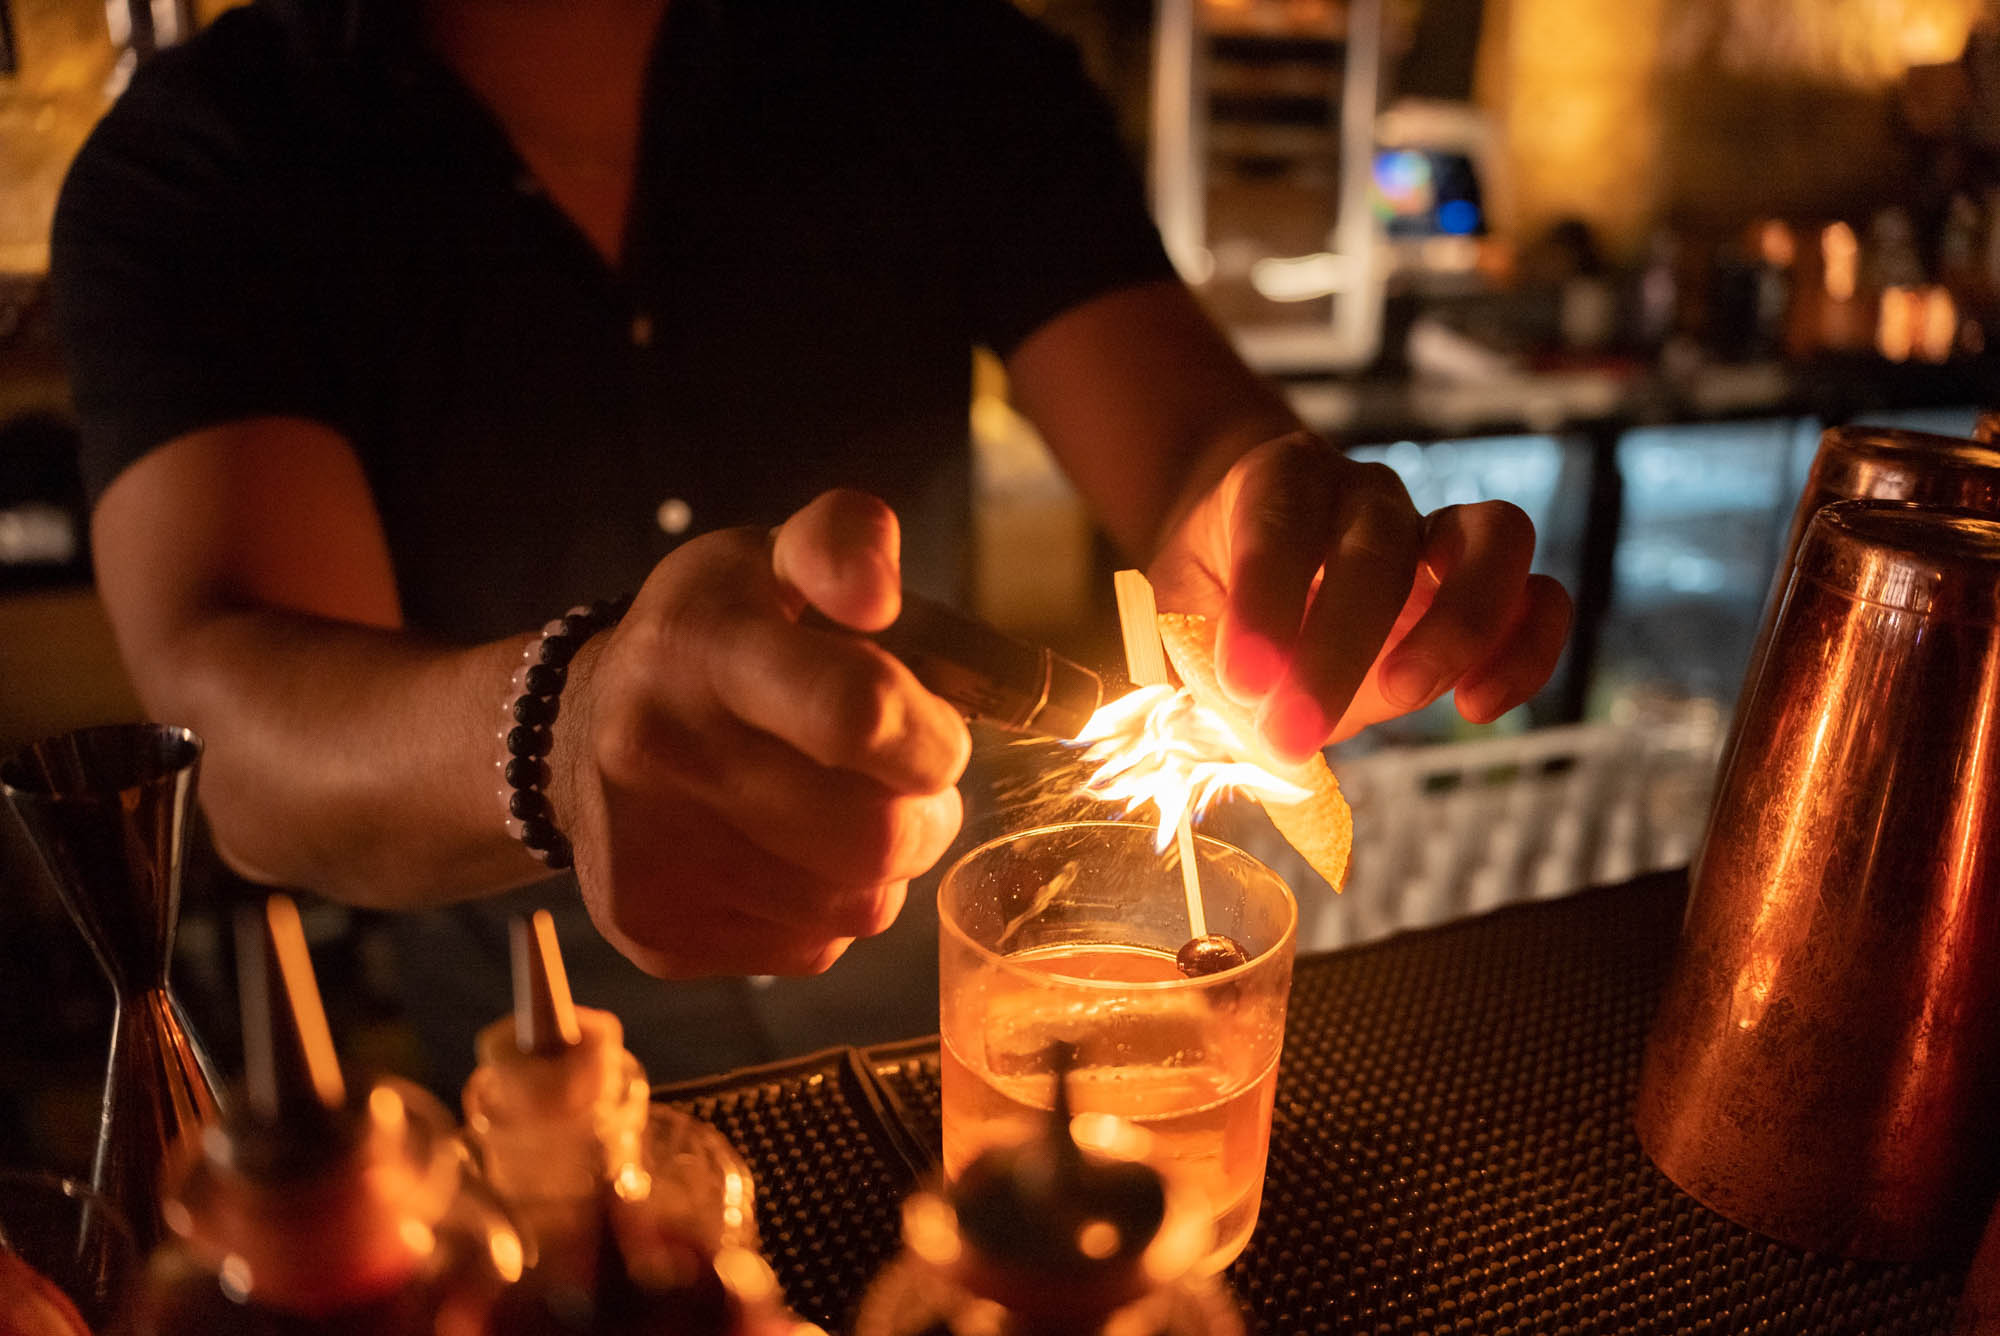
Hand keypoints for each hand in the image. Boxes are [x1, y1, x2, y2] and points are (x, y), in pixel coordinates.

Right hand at [549, 490, 970, 976]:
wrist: (580, 735)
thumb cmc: (715, 638)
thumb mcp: (773, 556)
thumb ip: (847, 543)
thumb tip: (877, 594)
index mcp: (701, 647)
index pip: (855, 714)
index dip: (932, 737)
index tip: (936, 732)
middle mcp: (659, 754)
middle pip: (878, 836)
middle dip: (924, 809)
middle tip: (904, 777)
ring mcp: (652, 856)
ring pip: (860, 904)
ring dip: (882, 861)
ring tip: (844, 807)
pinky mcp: (656, 934)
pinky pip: (814, 948)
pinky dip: (828, 906)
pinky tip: (792, 853)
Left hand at [1149, 432, 1572, 763]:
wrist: (1254, 563)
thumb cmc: (1215, 593)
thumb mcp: (1178, 619)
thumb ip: (1193, 668)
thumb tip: (1213, 737)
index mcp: (1278, 482)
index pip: (1280, 521)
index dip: (1265, 600)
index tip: (1243, 680)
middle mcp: (1365, 494)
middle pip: (1377, 547)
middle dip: (1336, 650)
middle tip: (1291, 733)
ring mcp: (1436, 531)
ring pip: (1494, 538)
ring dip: (1458, 627)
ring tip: (1404, 699)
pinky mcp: (1488, 585)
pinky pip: (1540, 597)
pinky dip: (1528, 651)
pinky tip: (1478, 707)